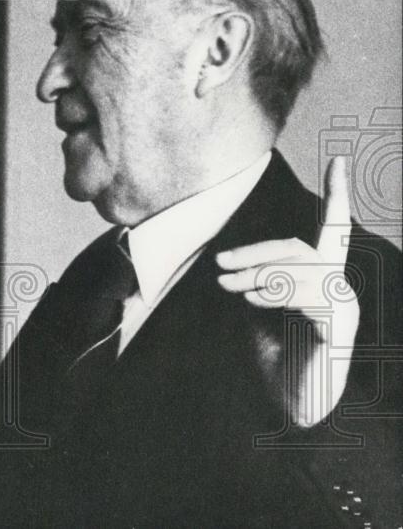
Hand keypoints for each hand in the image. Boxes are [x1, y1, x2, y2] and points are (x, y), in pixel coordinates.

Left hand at [216, 156, 357, 426]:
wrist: (290, 404)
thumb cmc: (274, 355)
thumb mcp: (256, 309)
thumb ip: (252, 281)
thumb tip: (226, 262)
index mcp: (319, 278)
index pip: (331, 230)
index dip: (336, 195)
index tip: (338, 159)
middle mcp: (338, 287)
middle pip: (300, 248)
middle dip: (255, 252)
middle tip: (219, 265)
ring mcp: (344, 307)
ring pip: (300, 270)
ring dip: (258, 274)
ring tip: (229, 288)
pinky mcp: (340, 328)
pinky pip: (309, 296)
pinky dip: (277, 293)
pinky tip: (254, 303)